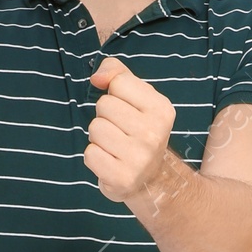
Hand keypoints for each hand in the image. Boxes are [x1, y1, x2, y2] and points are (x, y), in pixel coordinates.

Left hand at [86, 57, 177, 203]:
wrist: (150, 178)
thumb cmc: (138, 130)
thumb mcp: (136, 96)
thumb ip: (117, 73)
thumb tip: (97, 77)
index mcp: (161, 109)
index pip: (119, 82)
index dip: (116, 94)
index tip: (128, 110)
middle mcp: (154, 134)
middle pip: (104, 105)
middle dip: (106, 116)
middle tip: (121, 131)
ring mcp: (139, 159)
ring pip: (95, 128)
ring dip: (99, 137)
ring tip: (115, 146)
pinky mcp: (122, 179)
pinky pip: (90, 154)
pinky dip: (95, 157)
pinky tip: (110, 161)